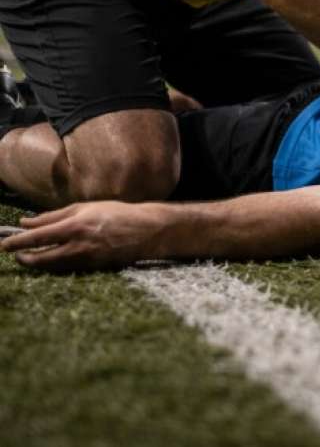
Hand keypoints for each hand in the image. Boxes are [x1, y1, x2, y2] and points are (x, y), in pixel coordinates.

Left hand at [0, 202, 166, 271]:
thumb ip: (54, 215)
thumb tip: (26, 222)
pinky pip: (67, 268)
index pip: (39, 236)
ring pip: (53, 266)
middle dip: (25, 258)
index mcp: (76, 225)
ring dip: (39, 263)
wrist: (147, 230)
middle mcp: (79, 245)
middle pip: (42, 258)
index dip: (18, 242)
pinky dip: (56, 265)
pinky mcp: (94, 268)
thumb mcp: (85, 208)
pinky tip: (54, 259)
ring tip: (30, 258)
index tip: (4, 245)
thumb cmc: (116, 214)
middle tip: (16, 256)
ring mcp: (87, 259)